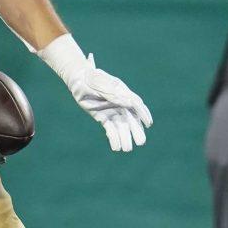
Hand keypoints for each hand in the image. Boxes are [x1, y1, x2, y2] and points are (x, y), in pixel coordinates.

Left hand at [40, 34, 151, 151]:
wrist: (78, 80)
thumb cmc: (92, 78)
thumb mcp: (101, 84)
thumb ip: (114, 95)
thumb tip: (130, 104)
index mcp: (123, 92)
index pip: (136, 104)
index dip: (143, 114)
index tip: (148, 123)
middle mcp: (120, 103)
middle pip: (131, 119)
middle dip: (136, 131)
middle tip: (141, 142)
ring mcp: (112, 111)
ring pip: (121, 126)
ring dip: (125, 137)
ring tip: (127, 149)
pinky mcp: (103, 117)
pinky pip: (110, 129)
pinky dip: (113, 137)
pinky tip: (116, 147)